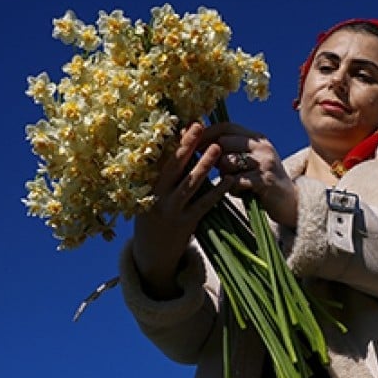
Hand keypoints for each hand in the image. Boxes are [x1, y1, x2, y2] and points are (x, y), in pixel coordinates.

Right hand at [131, 122, 231, 298]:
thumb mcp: (150, 197)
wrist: (151, 255)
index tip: (184, 123)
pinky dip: (217, 192)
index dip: (173, 141)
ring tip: (217, 148)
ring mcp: (171, 211)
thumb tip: (178, 148)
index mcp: (147, 187)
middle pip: (173, 167)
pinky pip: (204, 205)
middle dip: (186, 145)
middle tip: (199, 125)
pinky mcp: (186, 224)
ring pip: (189, 185)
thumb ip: (162, 178)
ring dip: (204, 165)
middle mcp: (157, 197)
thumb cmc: (153, 219)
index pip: (160, 159)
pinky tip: (230, 180)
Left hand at [203, 122, 297, 228]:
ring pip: (227, 162)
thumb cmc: (261, 182)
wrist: (290, 203)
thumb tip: (196, 142)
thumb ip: (229, 150)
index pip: (226, 127)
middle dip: (213, 157)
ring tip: (231, 182)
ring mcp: (265, 163)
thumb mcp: (248, 161)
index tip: (188, 141)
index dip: (205, 133)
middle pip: (223, 142)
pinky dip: (232, 188)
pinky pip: (236, 181)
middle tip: (215, 170)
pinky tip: (238, 192)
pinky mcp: (265, 181)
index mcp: (256, 138)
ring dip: (223, 174)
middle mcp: (262, 146)